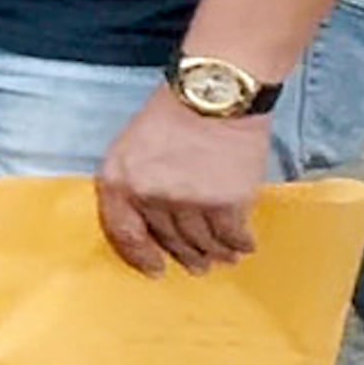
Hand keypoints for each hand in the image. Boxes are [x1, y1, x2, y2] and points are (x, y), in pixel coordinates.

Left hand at [96, 87, 270, 276]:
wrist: (214, 95)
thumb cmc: (172, 115)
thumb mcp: (131, 146)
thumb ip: (134, 182)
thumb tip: (148, 220)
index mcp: (120, 181)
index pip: (123, 233)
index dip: (140, 256)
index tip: (155, 269)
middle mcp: (150, 197)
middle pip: (168, 238)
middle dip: (184, 256)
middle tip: (197, 266)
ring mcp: (188, 202)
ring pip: (201, 242)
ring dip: (214, 253)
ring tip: (224, 258)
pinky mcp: (226, 202)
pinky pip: (232, 235)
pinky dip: (239, 243)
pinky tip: (244, 245)